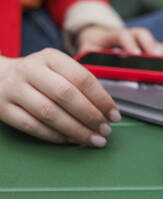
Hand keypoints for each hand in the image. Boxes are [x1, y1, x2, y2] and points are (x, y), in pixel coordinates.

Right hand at [0, 48, 120, 146]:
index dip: (102, 99)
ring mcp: (14, 89)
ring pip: (50, 114)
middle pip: (67, 95)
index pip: (82, 78)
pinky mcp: (4, 109)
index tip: (114, 115)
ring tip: (94, 139)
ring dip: (77, 130)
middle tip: (105, 130)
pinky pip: (33, 127)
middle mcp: (31, 70)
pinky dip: (56, 136)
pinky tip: (72, 140)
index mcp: (50, 57)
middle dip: (91, 116)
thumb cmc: (40, 76)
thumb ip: (81, 84)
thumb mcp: (59, 69)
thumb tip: (108, 110)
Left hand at [76, 25, 162, 55]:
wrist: (96, 38)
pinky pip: (159, 51)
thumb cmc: (91, 47)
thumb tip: (90, 70)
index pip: (122, 35)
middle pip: (142, 35)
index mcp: (112, 35)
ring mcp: (139, 42)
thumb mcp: (85, 52)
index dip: (129, 44)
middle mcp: (129, 36)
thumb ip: (88, 59)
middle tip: (156, 58)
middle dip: (150, 46)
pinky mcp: (147, 50)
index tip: (134, 54)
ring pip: (153, 42)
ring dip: (161, 52)